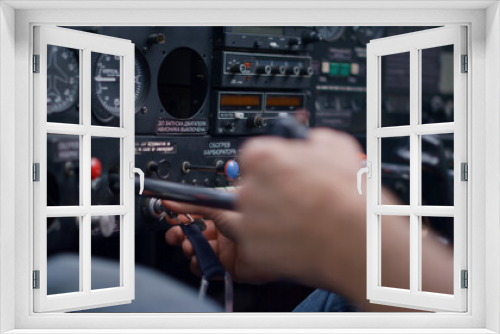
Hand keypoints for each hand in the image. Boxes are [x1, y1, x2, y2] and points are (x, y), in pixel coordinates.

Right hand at [163, 200, 276, 283]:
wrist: (279, 241)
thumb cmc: (262, 218)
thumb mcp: (222, 207)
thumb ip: (197, 205)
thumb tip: (176, 199)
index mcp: (224, 212)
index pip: (196, 213)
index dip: (182, 214)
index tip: (170, 213)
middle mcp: (224, 230)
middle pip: (194, 232)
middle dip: (181, 232)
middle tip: (175, 231)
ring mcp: (226, 248)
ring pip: (197, 250)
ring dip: (188, 247)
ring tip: (188, 245)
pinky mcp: (228, 266)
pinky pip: (207, 267)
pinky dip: (198, 264)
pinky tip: (199, 259)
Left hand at [236, 129, 366, 294]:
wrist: (353, 236)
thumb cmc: (346, 193)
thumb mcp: (334, 146)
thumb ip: (309, 142)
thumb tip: (306, 142)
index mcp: (261, 157)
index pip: (251, 157)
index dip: (269, 166)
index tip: (280, 174)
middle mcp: (248, 188)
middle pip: (249, 187)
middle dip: (267, 192)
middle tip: (293, 199)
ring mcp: (249, 221)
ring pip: (251, 217)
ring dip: (267, 218)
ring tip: (295, 221)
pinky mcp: (254, 249)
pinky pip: (257, 243)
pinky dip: (271, 243)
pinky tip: (294, 238)